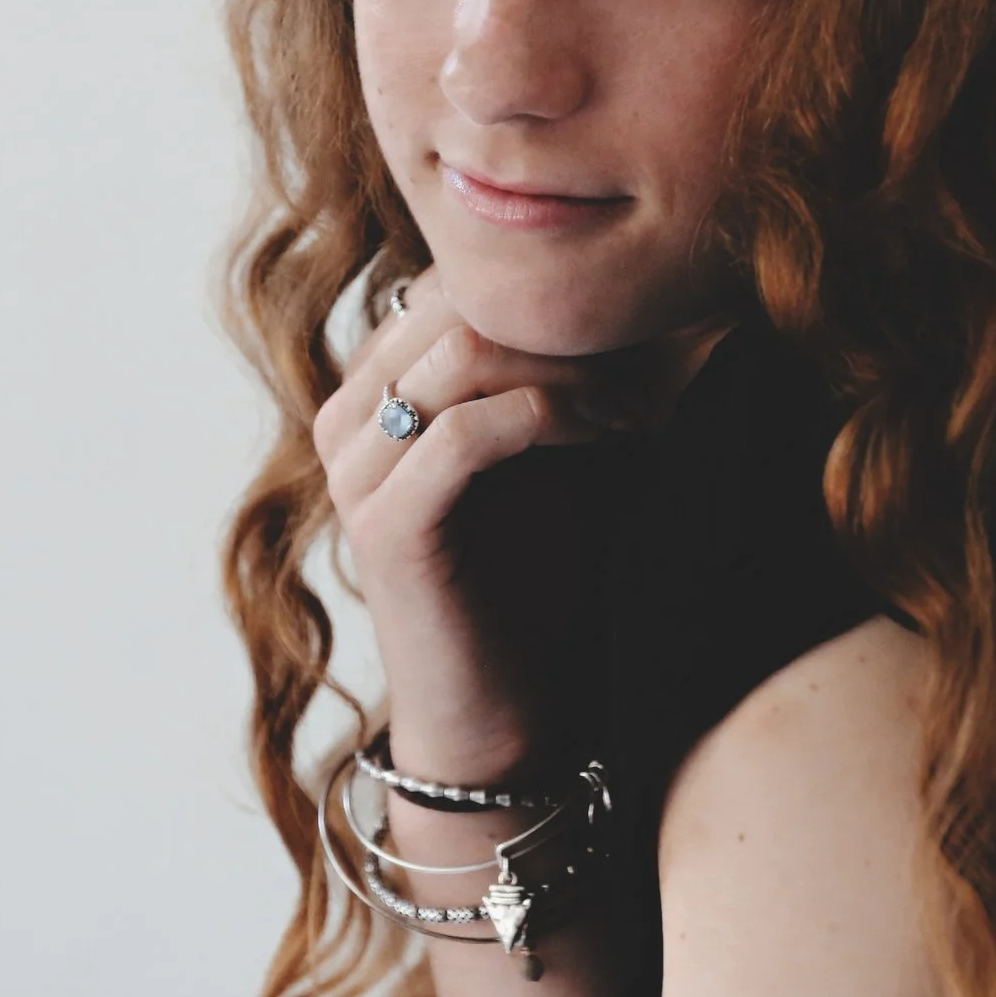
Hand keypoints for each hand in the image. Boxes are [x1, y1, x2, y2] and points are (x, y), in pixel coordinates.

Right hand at [311, 268, 628, 782]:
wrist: (513, 719)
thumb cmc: (543, 580)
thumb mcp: (558, 449)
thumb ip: (563, 369)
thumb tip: (642, 287)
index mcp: (378, 385)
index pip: (457, 278)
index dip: (552, 292)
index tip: (640, 332)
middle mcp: (350, 415)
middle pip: (457, 300)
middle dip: (564, 323)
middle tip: (646, 364)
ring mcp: (356, 471)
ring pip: (461, 352)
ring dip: (567, 368)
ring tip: (629, 408)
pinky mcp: (384, 526)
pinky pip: (464, 432)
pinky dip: (549, 418)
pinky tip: (604, 437)